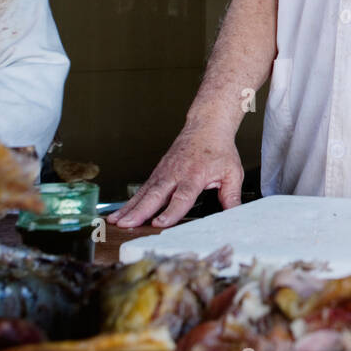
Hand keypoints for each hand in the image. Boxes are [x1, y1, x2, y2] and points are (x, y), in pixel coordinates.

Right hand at [107, 121, 243, 228]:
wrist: (206, 126)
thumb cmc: (219, 150)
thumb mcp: (232, 173)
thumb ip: (232, 197)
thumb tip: (235, 217)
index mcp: (194, 174)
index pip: (182, 196)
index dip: (171, 211)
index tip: (160, 223)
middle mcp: (175, 173)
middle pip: (156, 194)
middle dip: (140, 211)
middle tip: (127, 225)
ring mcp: (163, 173)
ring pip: (144, 192)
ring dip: (129, 208)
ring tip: (115, 222)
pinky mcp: (157, 174)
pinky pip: (141, 190)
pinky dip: (129, 203)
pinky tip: (118, 214)